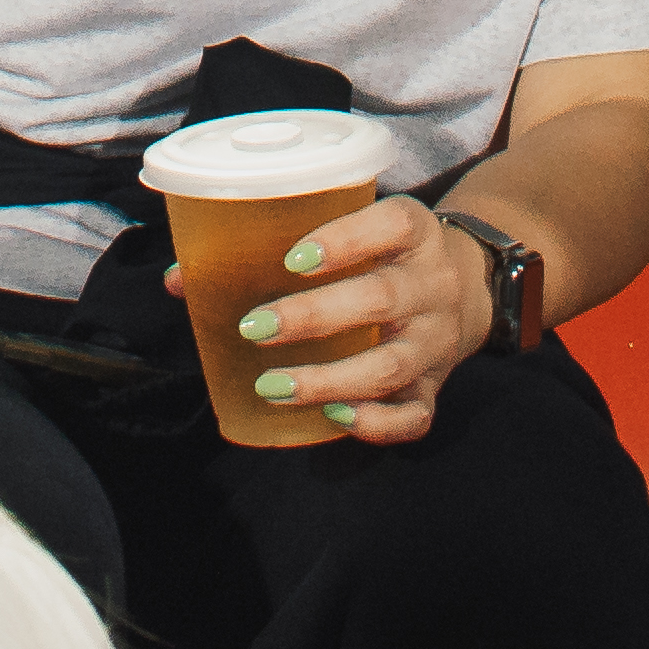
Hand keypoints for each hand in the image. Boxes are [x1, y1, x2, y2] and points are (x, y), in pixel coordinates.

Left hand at [178, 192, 497, 441]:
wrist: (469, 285)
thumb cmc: (381, 254)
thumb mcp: (352, 229)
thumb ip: (275, 246)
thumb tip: (179, 280)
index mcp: (413, 231)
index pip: (390, 225)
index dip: (343, 241)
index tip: (290, 261)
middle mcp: (432, 284)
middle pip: (382, 299)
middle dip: (315, 317)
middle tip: (255, 327)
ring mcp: (437, 339)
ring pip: (392, 365)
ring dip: (329, 379)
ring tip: (271, 386)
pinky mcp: (437, 384)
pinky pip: (415, 414)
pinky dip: (376, 423)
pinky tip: (333, 419)